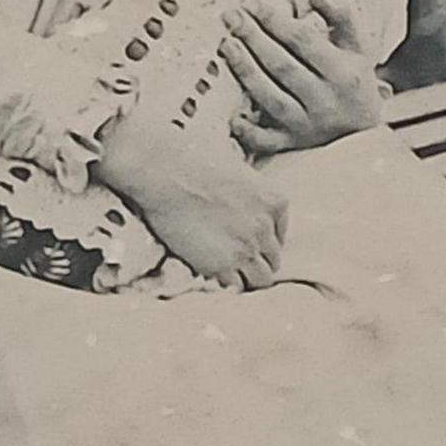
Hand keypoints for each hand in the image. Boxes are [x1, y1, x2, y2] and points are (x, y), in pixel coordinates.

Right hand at [95, 110, 286, 287]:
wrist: (165, 171)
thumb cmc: (194, 160)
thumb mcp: (237, 168)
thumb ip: (248, 190)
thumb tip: (240, 193)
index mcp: (276, 202)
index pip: (279, 235)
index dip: (262, 241)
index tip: (246, 243)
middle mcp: (266, 228)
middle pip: (273, 260)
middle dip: (256, 261)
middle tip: (234, 261)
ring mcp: (246, 249)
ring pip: (260, 280)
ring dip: (245, 277)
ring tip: (225, 274)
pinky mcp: (221, 265)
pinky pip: (233, 286)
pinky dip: (224, 284)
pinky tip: (210, 275)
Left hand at [222, 0, 382, 155]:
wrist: (363, 131)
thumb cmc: (354, 81)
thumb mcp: (357, 47)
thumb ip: (341, 16)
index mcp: (343, 73)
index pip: (303, 41)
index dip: (275, 20)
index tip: (252, 2)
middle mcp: (325, 100)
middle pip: (281, 65)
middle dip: (253, 38)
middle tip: (231, 16)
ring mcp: (307, 125)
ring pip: (269, 97)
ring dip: (245, 70)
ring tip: (226, 44)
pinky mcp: (292, 143)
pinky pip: (266, 141)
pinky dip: (248, 131)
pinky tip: (233, 117)